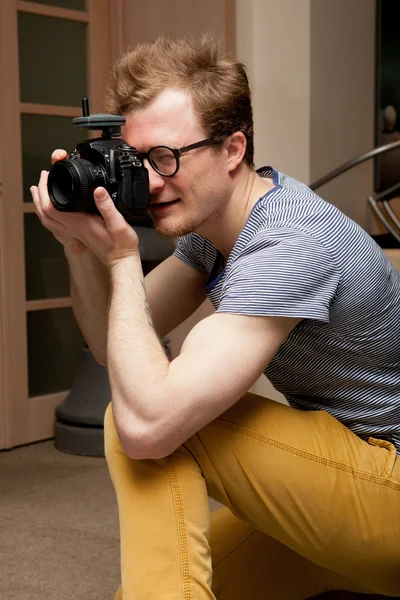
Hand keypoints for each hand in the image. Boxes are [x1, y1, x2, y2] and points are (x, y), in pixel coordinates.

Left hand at [30, 149, 139, 267]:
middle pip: (44, 212)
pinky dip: (49, 214)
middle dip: (39, 194)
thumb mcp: (118, 223)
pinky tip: (55, 207)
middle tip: (42, 178)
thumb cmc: (121, 245)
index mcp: (79, 222)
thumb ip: (107, 206)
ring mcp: (74, 232)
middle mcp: (73, 228)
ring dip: (40, 204)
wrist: (121, 260)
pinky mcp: (78, 233)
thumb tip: (98, 190)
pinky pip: (56, 224)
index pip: (51, 207)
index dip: (45, 189)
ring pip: (48, 219)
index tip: (47, 175)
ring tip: (39, 191)